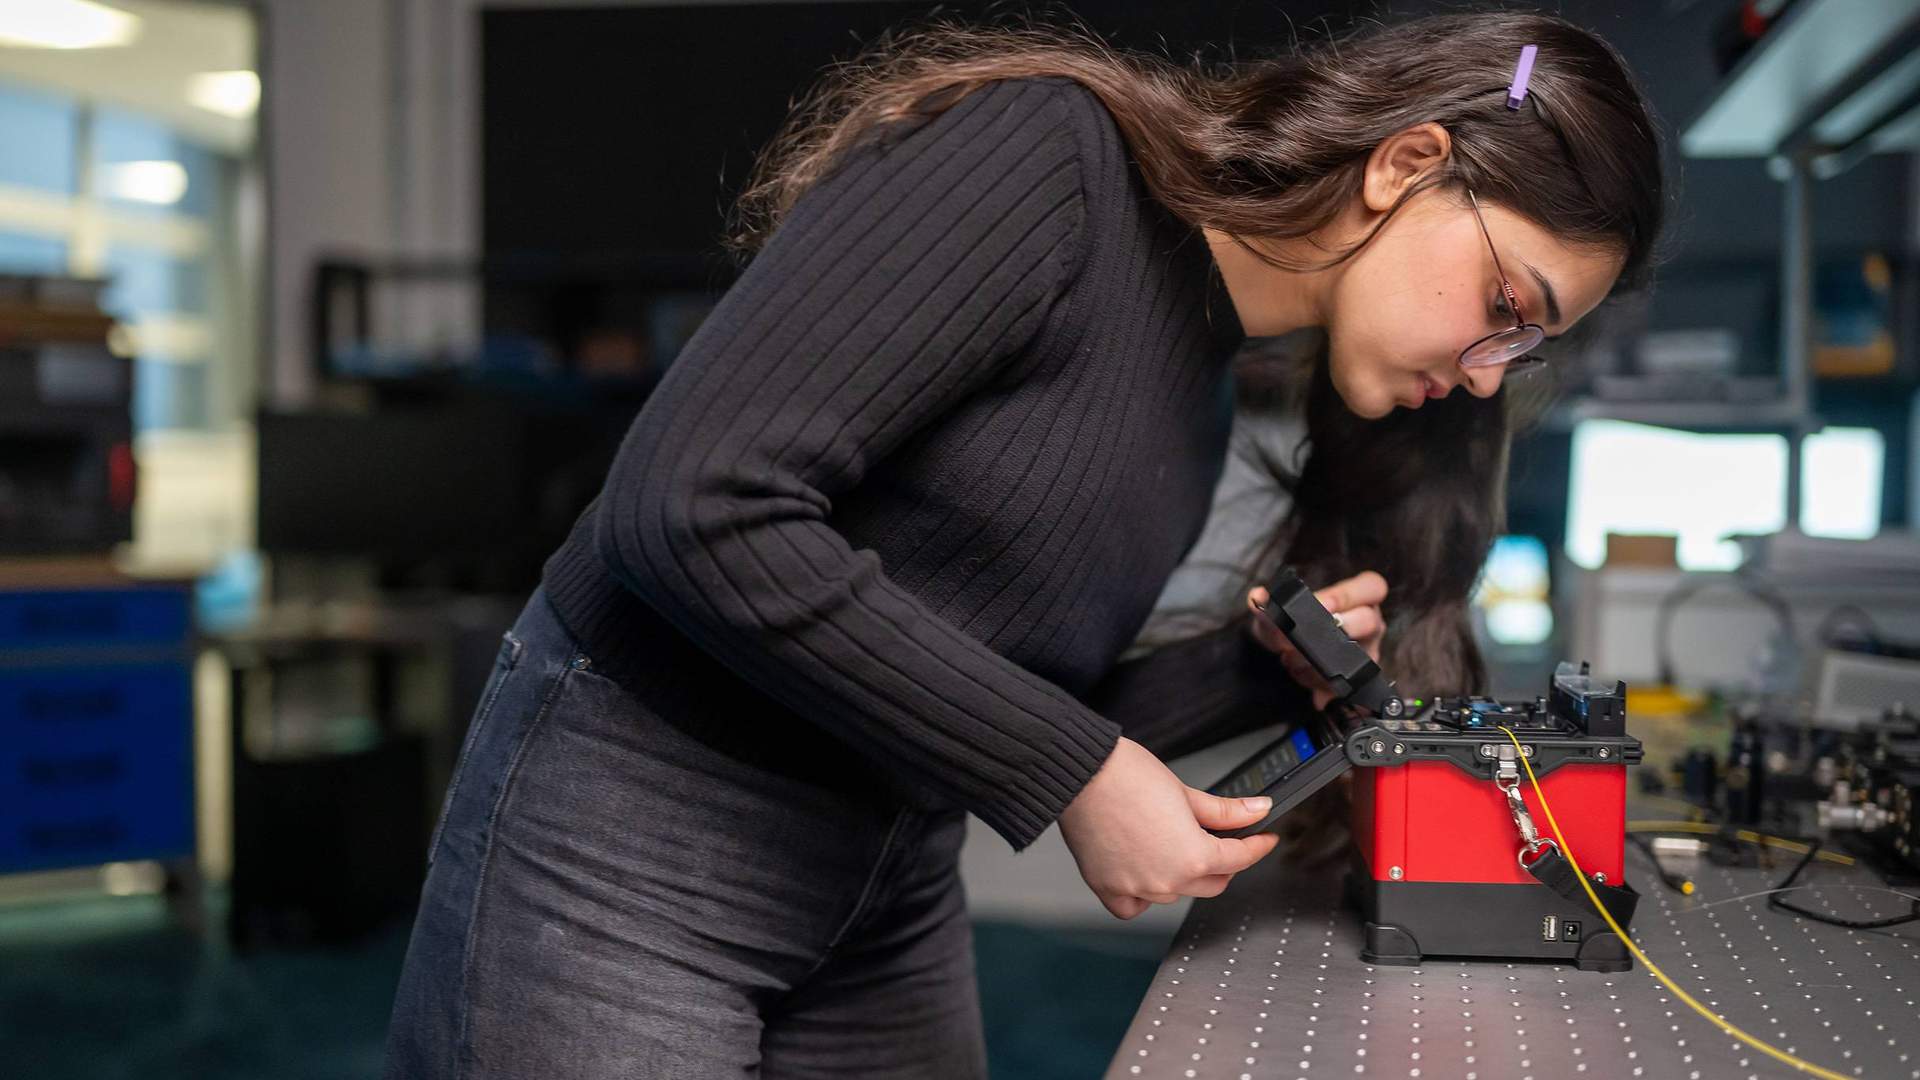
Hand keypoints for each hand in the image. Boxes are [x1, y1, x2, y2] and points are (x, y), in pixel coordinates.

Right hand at [1058, 736, 1281, 919]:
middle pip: (1211, 883)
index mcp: (1192, 858)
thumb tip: (1257, 810)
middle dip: (1222, 863)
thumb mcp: (1186, 791)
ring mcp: (1136, 889)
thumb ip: (1226, 811)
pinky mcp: (1108, 888)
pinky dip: (1143, 895)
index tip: (1263, 839)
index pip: (1238, 859)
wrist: (1080, 773)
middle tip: (1221, 841)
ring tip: (1173, 844)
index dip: (1256, 846)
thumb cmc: (1125, 776)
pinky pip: (1134, 907)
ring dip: (1182, 876)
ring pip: (1175, 894)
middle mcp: (1166, 882)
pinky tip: (1145, 872)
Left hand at [1245, 570, 1387, 710]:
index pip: (1372, 586)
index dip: (1349, 595)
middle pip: (1370, 622)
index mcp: (1360, 596)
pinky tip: (1303, 679)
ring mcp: (1367, 651)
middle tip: (1301, 638)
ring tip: (1292, 659)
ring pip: (1357, 656)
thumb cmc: (1291, 619)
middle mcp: (1369, 622)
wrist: (1285, 648)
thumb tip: (1258, 597)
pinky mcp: (1358, 677)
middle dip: (1332, 632)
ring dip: (1320, 661)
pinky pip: (1346, 682)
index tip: (1322, 605)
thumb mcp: (1277, 608)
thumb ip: (1266, 601)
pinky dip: (1319, 683)